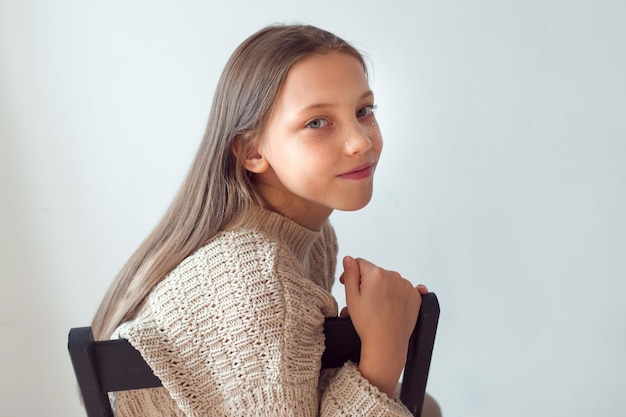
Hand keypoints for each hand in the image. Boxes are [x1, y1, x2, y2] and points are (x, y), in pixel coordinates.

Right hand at [339, 256, 427, 396]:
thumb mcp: (351, 297)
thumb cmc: (367, 322)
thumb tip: (349, 259)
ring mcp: (406, 285)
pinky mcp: (416, 296)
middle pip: (375, 273)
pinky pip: (403, 289)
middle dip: (367, 283)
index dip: (351, 273)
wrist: (387, 342)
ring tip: (377, 307)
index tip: (347, 284)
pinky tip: (390, 307)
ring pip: (389, 281)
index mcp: (375, 273)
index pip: (360, 263)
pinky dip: (396, 295)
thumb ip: (350, 274)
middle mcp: (393, 275)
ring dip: (382, 288)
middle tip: (363, 301)